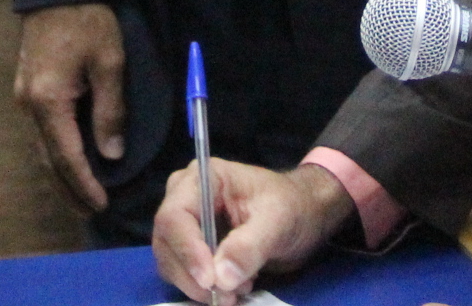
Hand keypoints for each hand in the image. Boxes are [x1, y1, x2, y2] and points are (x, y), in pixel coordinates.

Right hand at [13, 1, 126, 210]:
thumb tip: (110, 154)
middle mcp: (29, 105)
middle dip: (69, 188)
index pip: (66, 157)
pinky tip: (69, 159)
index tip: (101, 204)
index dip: (84, 184)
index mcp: (48, 101)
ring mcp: (24, 98)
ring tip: (81, 194)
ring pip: (42, 147)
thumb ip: (110, 111)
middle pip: (48, 159)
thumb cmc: (86, 21)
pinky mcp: (26, 88)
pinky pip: (41, 131)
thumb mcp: (109, 63)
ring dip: (61, 173)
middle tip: (90, 210)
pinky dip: (55, 152)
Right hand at [154, 159, 350, 304]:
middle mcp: (186, 198)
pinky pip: (183, 274)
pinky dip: (203, 289)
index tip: (210, 280)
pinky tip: (233, 289)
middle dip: (193, 274)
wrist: (304, 217)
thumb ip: (250, 245)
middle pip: (166, 241)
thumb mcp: (278, 220)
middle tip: (227, 295)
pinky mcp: (192, 249)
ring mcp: (186, 225)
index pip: (175, 215)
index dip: (187, 250)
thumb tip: (221, 277)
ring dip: (198, 286)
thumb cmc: (292, 207)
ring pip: (170, 262)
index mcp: (203, 178)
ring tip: (237, 291)